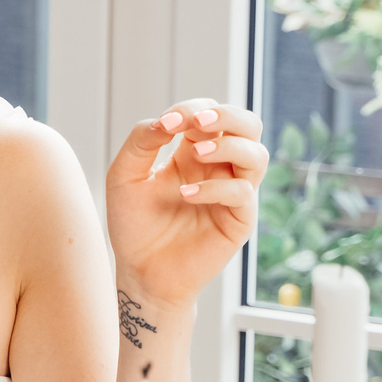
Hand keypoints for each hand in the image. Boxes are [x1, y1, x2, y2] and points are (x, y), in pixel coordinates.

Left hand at [106, 99, 265, 309]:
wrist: (140, 271)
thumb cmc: (133, 224)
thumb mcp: (124, 177)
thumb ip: (141, 142)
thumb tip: (167, 120)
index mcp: (192, 152)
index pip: (210, 115)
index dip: (192, 110)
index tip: (166, 124)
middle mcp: (219, 168)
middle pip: (248, 125)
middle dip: (228, 115)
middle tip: (199, 122)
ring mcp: (232, 193)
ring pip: (256, 154)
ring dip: (228, 146)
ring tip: (196, 154)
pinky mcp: (238, 220)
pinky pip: (243, 193)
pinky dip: (217, 187)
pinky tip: (186, 195)